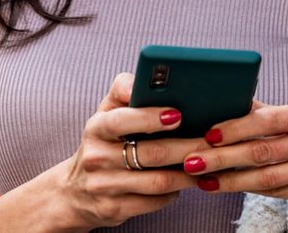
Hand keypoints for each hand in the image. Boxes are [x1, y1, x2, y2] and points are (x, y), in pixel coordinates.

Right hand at [19, 72, 203, 231]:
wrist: (74, 192)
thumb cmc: (104, 141)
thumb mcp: (107, 112)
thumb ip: (124, 89)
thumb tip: (148, 77)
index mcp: (96, 127)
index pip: (121, 120)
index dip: (150, 117)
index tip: (178, 115)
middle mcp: (96, 157)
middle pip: (151, 153)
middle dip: (188, 147)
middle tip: (213, 141)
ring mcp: (104, 186)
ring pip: (158, 181)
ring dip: (189, 173)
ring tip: (208, 162)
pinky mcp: (114, 209)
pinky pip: (155, 201)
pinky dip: (176, 192)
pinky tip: (188, 181)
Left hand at [183, 100, 287, 231]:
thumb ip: (264, 113)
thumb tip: (222, 100)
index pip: (269, 120)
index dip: (236, 127)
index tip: (207, 134)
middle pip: (263, 151)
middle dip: (222, 157)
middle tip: (192, 161)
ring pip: (266, 177)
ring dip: (229, 179)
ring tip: (203, 178)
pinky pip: (276, 193)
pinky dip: (247, 190)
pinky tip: (226, 187)